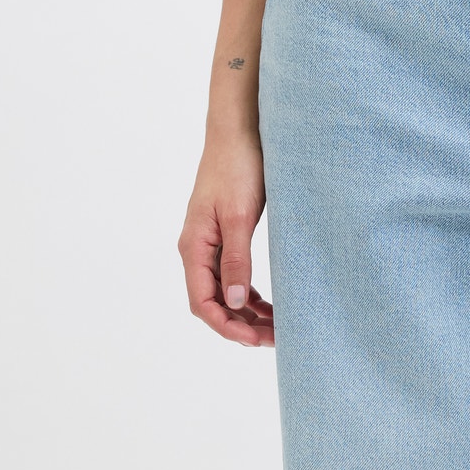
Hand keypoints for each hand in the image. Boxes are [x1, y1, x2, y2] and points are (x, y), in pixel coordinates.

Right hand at [178, 131, 274, 346]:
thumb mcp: (240, 216)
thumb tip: (236, 302)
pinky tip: (267, 301)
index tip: (256, 340)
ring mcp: (209, 241)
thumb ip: (236, 260)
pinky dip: (248, 291)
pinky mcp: (223, 232)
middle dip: (241, 324)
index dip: (228, 327)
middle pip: (213, 302)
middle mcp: (197, 248)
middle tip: (275, 338)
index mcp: (194, 247)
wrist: (238, 129)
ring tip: (275, 326)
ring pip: (223, 290)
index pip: (204, 303)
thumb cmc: (238, 167)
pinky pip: (231, 272)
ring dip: (246, 311)